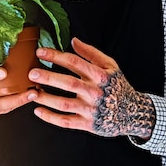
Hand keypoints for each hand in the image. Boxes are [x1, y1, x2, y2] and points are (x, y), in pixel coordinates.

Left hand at [28, 38, 155, 139]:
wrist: (132, 112)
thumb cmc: (117, 86)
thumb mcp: (110, 66)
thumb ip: (92, 53)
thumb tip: (73, 41)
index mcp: (100, 76)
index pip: (75, 62)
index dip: (56, 56)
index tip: (40, 52)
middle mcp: (95, 92)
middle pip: (69, 83)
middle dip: (49, 77)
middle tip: (32, 73)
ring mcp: (90, 109)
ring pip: (65, 103)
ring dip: (46, 98)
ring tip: (32, 92)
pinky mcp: (87, 124)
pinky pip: (66, 121)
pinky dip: (51, 117)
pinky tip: (38, 111)